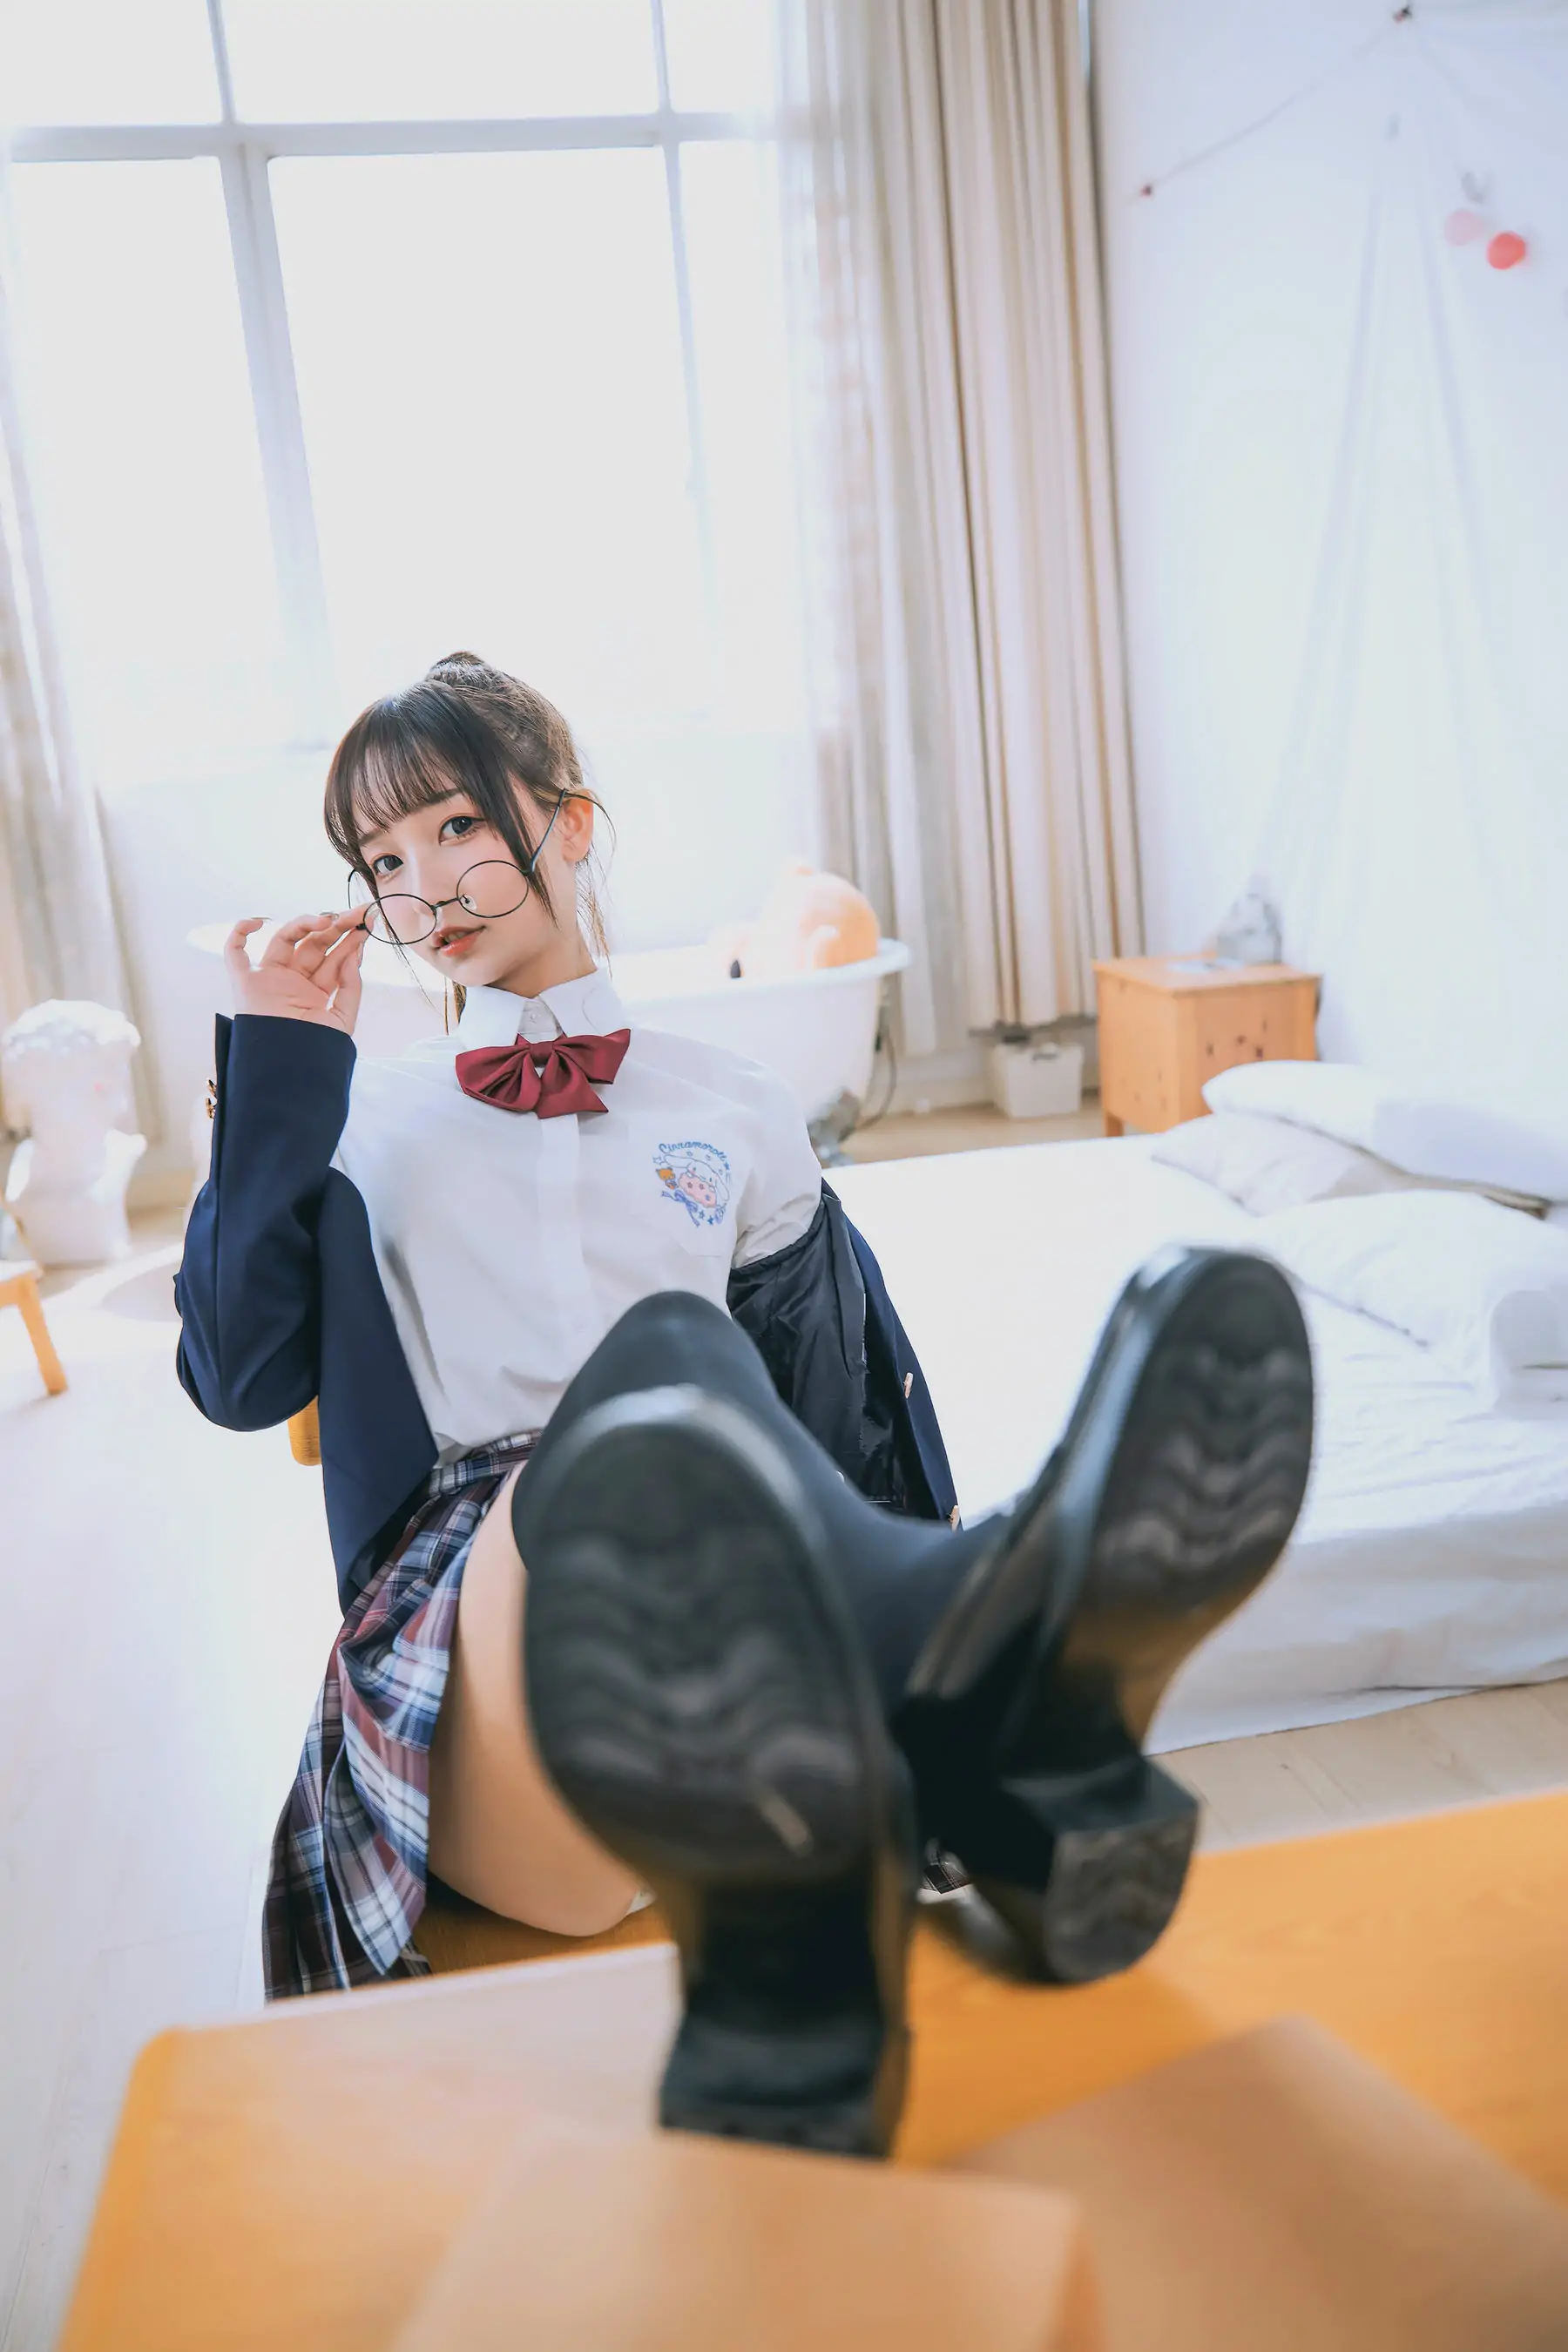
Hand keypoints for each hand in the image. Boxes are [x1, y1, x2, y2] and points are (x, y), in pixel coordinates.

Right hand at [224, 912, 368, 1036]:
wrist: (287, 1068)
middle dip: (337, 927)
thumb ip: (351, 987)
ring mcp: (269, 978)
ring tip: (330, 920)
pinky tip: (256, 922)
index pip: (334, 958)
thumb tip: (352, 955)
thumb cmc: (315, 1049)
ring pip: (284, 939)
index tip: (368, 925)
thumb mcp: (343, 1018)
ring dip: (306, 924)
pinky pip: (234, 953)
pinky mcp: (246, 981)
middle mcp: (293, 980)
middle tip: (357, 914)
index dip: (351, 941)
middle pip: (314, 944)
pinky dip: (238, 934)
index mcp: (316, 991)